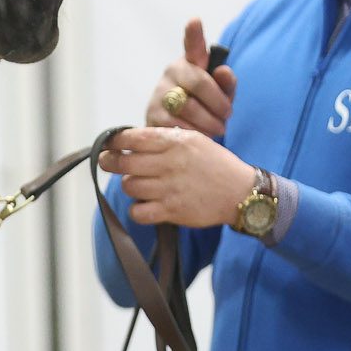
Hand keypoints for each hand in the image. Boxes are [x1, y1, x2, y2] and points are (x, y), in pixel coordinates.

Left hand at [98, 127, 257, 228]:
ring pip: (129, 186)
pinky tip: (145, 205)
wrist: (241, 192)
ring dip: (130, 186)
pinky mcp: (172, 211)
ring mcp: (170, 189)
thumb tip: (131, 139)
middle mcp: (170, 164)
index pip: (133, 138)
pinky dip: (137, 210)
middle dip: (111, 162)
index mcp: (174, 143)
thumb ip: (163, 139)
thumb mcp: (193, 140)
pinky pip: (138, 212)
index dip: (114, 141)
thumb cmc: (215, 164)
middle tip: (109, 163)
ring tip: (140, 184)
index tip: (109, 144)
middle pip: (124, 163)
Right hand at [146, 17, 238, 137]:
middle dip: (218, 103)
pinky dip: (194, 132)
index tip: (195, 22)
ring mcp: (159, 93)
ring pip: (189, 107)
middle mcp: (172, 72)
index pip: (193, 45)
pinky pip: (177, 124)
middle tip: (227, 115)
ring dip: (209, 122)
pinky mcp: (152, 115)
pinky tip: (199, 134)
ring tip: (216, 128)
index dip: (194, 34)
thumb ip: (226, 83)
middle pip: (199, 83)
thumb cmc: (205, 107)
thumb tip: (223, 72)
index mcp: (190, 62)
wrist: (179, 131)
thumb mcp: (221, 95)